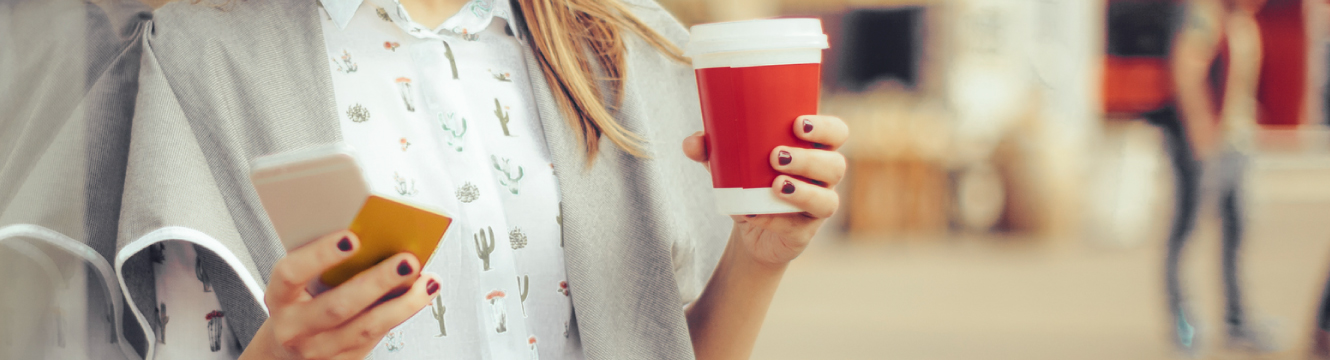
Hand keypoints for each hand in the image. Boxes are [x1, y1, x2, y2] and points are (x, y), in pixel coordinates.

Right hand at [240, 231, 439, 359]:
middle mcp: (294, 328)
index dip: (319, 255)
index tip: (351, 237)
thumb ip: (327, 264)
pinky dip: (401, 315)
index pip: (291, 273)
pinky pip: (376, 339)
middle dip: (378, 282)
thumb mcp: (301, 282)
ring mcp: (317, 351)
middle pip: (338, 306)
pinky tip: (420, 297)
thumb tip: (377, 238)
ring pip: (366, 328)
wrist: (286, 350)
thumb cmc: (300, 303)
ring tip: (427, 282)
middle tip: (408, 261)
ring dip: (403, 304)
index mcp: (279, 297)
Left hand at [683, 115, 847, 266]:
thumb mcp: (729, 162)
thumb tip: (692, 143)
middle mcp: (823, 178)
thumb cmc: (749, 180)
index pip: (836, 132)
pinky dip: (777, 219)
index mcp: (813, 149)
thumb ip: (711, 150)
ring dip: (803, 191)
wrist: (750, 225)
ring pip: (828, 199)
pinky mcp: (805, 231)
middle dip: (809, 159)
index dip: (825, 127)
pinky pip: (801, 226)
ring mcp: (818, 206)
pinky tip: (757, 213)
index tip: (797, 124)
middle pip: (836, 165)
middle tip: (776, 155)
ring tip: (776, 184)